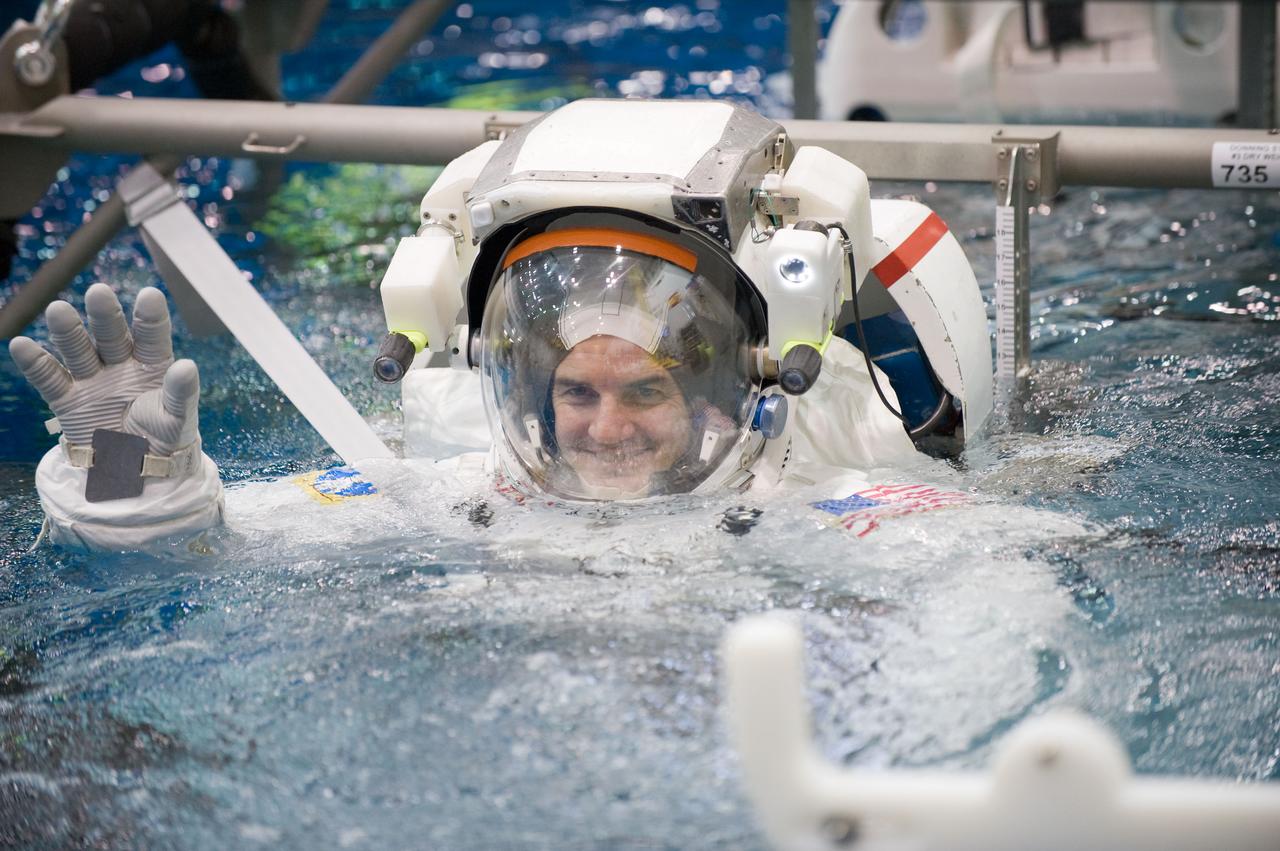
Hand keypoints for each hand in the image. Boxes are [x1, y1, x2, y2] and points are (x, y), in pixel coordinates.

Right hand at [9, 283, 200, 456]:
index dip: (150, 317)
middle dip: (105, 316)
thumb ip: (181, 394)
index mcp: (152, 365)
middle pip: (113, 336)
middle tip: (99, 293)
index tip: (150, 295)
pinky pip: (50, 379)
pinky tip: (21, 344)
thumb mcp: (177, 419)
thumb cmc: (163, 438)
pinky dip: (35, 363)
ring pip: (79, 350)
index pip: (152, 338)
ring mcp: (92, 379)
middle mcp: (121, 365)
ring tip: (58, 310)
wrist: (134, 471)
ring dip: (68, 331)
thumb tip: (187, 366)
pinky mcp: (67, 399)